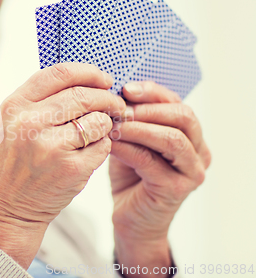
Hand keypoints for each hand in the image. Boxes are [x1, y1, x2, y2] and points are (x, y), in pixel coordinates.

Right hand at [0, 63, 125, 267]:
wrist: (4, 210)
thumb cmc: (9, 165)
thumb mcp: (10, 125)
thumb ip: (38, 102)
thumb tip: (84, 82)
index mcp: (15, 106)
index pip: (60, 73)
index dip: (89, 72)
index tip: (104, 79)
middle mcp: (30, 122)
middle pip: (84, 95)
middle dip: (107, 98)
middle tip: (116, 105)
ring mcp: (51, 146)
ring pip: (97, 120)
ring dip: (105, 124)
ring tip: (99, 132)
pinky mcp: (70, 169)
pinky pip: (102, 147)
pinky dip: (103, 147)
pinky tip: (90, 154)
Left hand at [110, 81, 210, 277]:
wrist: (131, 220)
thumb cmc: (131, 178)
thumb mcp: (133, 142)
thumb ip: (132, 121)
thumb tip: (114, 94)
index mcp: (191, 136)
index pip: (177, 103)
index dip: (151, 92)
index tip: (124, 88)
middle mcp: (199, 152)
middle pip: (184, 116)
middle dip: (148, 108)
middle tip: (119, 107)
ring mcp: (191, 172)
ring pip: (172, 138)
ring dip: (139, 127)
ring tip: (113, 124)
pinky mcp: (176, 189)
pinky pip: (150, 160)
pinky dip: (128, 148)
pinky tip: (109, 143)